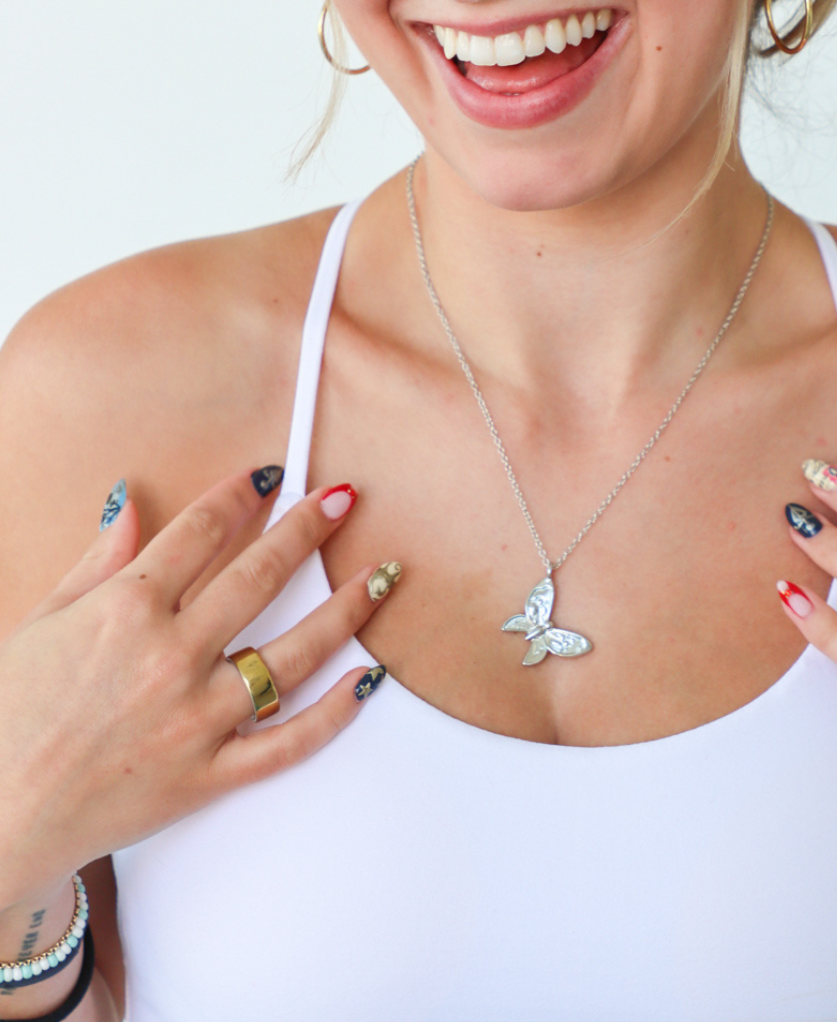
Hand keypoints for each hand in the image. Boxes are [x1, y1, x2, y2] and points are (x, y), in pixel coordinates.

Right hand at [0, 469, 395, 908]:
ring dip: (346, 609)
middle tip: (346, 498)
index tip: (271, 476)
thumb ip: (97, 562)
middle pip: (259, 577)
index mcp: (124, 610)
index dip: (241, 496)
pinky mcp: (207, 775)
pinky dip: (335, 713)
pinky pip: (287, 742)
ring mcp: (195, 718)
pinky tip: (369, 680)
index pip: (201, 531)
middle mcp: (169, 657)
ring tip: (383, 576)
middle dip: (309, 529)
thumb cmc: (8, 715)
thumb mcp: (40, 621)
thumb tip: (131, 503)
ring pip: (293, 654)